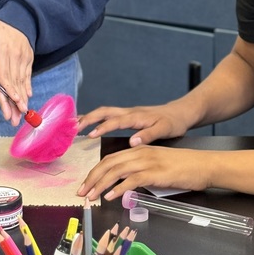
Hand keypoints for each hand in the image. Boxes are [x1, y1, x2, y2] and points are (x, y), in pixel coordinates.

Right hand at [77, 101, 192, 146]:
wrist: (180, 113)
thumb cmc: (173, 122)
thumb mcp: (165, 130)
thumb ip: (148, 135)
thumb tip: (132, 142)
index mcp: (136, 117)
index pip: (115, 121)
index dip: (102, 127)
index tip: (90, 135)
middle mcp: (129, 112)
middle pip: (104, 112)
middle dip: (88, 118)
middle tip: (74, 127)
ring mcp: (127, 113)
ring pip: (104, 112)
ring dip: (89, 117)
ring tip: (74, 125)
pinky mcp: (128, 116)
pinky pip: (108, 115)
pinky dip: (96, 118)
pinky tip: (88, 123)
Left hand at [77, 144, 211, 202]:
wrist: (205, 165)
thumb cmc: (185, 168)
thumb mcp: (158, 167)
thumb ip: (141, 174)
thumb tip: (125, 188)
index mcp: (140, 150)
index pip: (110, 159)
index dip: (95, 172)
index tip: (86, 184)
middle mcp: (141, 153)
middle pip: (108, 163)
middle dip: (92, 178)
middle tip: (81, 192)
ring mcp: (148, 162)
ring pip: (116, 171)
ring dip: (100, 184)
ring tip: (91, 196)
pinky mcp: (156, 173)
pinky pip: (132, 180)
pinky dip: (119, 188)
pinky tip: (111, 196)